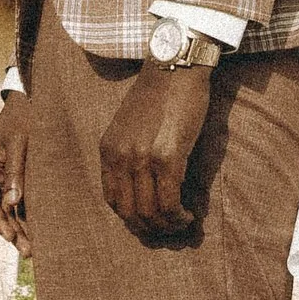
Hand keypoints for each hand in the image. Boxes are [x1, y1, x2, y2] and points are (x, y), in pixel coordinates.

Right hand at [0, 97, 30, 249]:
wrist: (31, 96)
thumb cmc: (25, 115)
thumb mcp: (21, 141)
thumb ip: (17, 171)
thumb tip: (13, 203)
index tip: (11, 238)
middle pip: (0, 209)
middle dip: (13, 231)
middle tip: (29, 251)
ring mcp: (5, 174)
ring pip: (10, 206)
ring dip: (20, 226)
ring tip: (33, 247)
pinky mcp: (19, 173)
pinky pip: (20, 197)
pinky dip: (27, 212)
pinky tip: (37, 227)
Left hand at [99, 63, 213, 239]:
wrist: (176, 67)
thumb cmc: (160, 93)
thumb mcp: (130, 125)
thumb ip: (130, 153)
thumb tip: (146, 186)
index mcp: (108, 149)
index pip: (112, 199)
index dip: (132, 218)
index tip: (149, 222)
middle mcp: (120, 157)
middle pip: (129, 212)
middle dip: (149, 229)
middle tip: (168, 232)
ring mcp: (142, 158)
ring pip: (150, 212)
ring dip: (167, 226)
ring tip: (182, 226)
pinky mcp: (168, 157)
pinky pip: (170, 201)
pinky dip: (179, 216)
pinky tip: (190, 215)